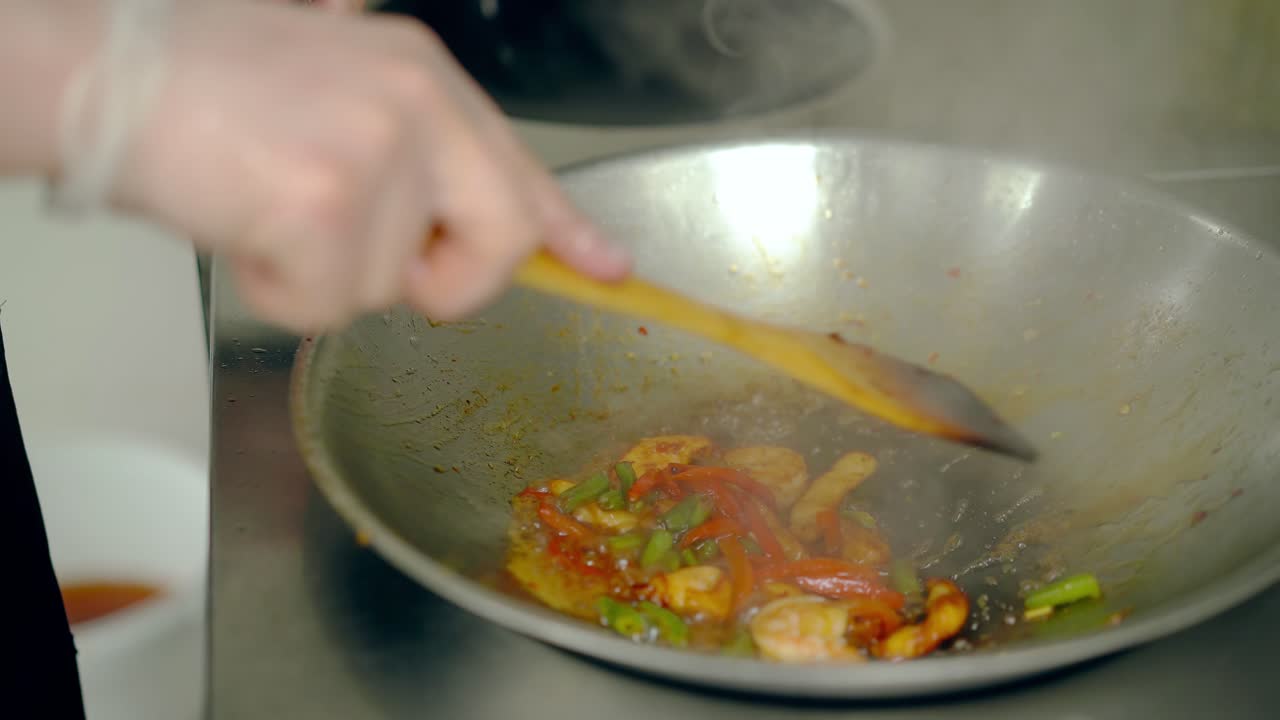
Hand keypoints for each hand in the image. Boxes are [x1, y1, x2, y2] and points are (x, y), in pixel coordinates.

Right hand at [109, 1, 628, 331]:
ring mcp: (379, 154)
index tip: (607, 268)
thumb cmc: (203, 81)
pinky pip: (326, 306)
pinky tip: (240, 226)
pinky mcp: (327, 205)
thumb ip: (403, 141)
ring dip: (320, 274)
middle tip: (377, 262)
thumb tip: (437, 206)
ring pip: (389, 288)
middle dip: (450, 282)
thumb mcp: (334, 86)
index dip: (567, 228)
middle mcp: (419, 106)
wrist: (103, 69)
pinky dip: (276, 290)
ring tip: (261, 205)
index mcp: (424, 77)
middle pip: (502, 239)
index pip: (522, 167)